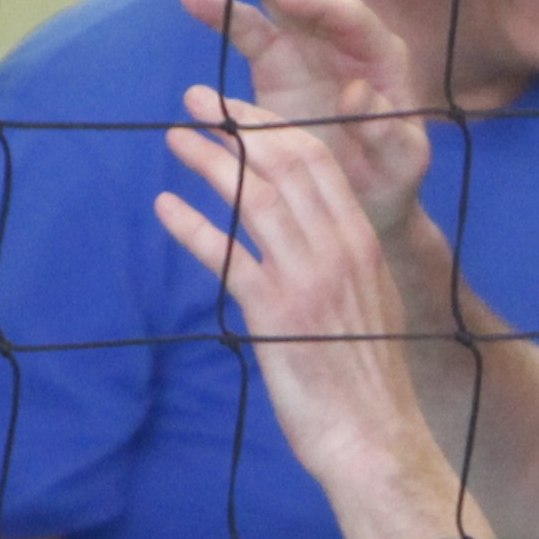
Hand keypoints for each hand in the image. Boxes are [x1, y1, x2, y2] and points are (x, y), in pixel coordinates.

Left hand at [153, 92, 436, 494]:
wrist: (373, 435)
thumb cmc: (367, 376)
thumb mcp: (369, 301)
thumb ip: (341, 260)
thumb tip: (308, 232)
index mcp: (361, 241)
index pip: (317, 161)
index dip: (273, 127)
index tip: (240, 109)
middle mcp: (337, 249)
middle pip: (281, 165)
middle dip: (235, 126)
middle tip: (196, 102)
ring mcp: (306, 278)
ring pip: (252, 199)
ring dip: (207, 162)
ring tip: (175, 139)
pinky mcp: (274, 313)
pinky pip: (227, 256)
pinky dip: (193, 227)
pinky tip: (165, 208)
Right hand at [179, 0, 431, 237]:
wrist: (364, 203)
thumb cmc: (393, 178)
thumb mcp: (402, 161)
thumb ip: (386, 131)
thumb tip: (354, 92)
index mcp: (379, 54)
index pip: (349, 16)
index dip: (318, 3)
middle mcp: (341, 41)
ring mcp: (305, 51)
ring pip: (273, 3)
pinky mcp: (274, 68)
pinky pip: (248, 34)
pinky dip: (222, 16)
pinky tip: (193, 0)